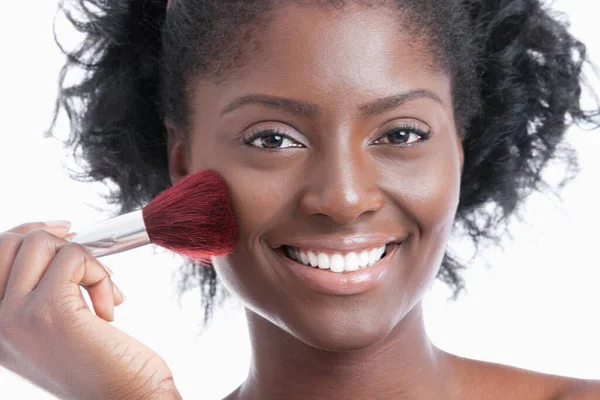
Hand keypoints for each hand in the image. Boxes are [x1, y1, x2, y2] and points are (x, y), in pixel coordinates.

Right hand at [0, 221, 181, 399]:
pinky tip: (110, 308)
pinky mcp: (48, 311)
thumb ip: (39, 287)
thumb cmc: (98, 364)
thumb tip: (52, 234)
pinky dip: (101, 275)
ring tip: (100, 293)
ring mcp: (13, 316)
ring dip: (83, 259)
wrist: (125, 398)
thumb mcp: (53, 324)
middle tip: (88, 265)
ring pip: (40, 243)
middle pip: (11, 243)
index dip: (26, 231)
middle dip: (59, 243)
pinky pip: (74, 257)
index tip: (62, 230)